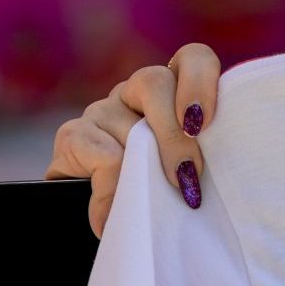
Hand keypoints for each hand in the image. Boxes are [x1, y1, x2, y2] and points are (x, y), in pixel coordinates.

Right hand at [44, 43, 223, 237]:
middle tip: (186, 178)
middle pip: (156, 82)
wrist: (95, 227)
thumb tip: (212, 177)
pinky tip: (110, 219)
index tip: (202, 124)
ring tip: (153, 209)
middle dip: (174, 133)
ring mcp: (102, 110)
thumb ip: (203, 160)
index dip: (200, 81)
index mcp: (175, 92)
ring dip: (145, 170)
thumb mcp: (190, 175)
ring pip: (129, 124)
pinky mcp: (72, 134)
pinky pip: (101, 155)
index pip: (192, 59)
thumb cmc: (162, 200)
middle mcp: (136, 92)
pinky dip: (111, 191)